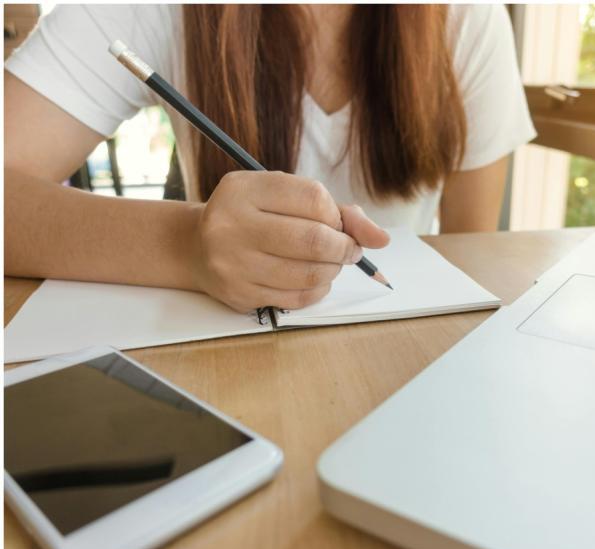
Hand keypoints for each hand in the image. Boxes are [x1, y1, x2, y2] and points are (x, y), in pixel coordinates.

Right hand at [191, 171, 389, 311]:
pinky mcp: (239, 294)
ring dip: (333, 270)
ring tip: (331, 263)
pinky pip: (297, 298)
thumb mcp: (283, 197)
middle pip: (315, 240)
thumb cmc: (253, 217)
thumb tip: (380, 238)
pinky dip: (317, 289)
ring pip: (309, 273)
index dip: (337, 215)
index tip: (338, 223)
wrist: (197, 247)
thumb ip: (336, 211)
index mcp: (244, 188)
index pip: (314, 198)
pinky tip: (313, 279)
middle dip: (345, 247)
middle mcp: (232, 224)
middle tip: (349, 249)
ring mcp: (232, 262)